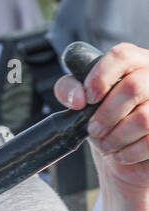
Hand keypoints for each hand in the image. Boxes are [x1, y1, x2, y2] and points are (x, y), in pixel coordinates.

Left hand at [55, 43, 148, 193]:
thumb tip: (77, 98)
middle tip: (94, 129)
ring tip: (106, 144)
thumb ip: (69, 89)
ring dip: (117, 137)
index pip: (122, 56)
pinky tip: (122, 154)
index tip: (89, 99)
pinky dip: (131, 152)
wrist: (127, 153)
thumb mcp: (84, 101)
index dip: (100, 77)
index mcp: (135, 61)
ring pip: (144, 118)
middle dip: (106, 114)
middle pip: (133, 87)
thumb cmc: (106, 120)